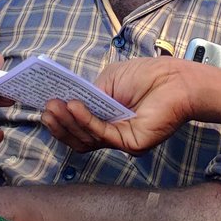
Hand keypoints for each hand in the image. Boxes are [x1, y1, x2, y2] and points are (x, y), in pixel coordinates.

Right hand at [41, 58, 197, 153]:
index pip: (79, 127)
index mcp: (107, 119)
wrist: (175, 80)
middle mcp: (113, 134)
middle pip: (79, 138)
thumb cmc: (146, 76)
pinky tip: (75, 106)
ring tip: (55, 105)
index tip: (45, 105)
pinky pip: (102, 134)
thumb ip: (89, 93)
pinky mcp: (131, 144)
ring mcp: (121, 141)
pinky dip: (86, 120)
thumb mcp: (109, 80)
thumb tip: (68, 102)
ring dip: (68, 122)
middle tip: (46, 108)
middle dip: (60, 123)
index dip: (61, 119)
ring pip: (87, 140)